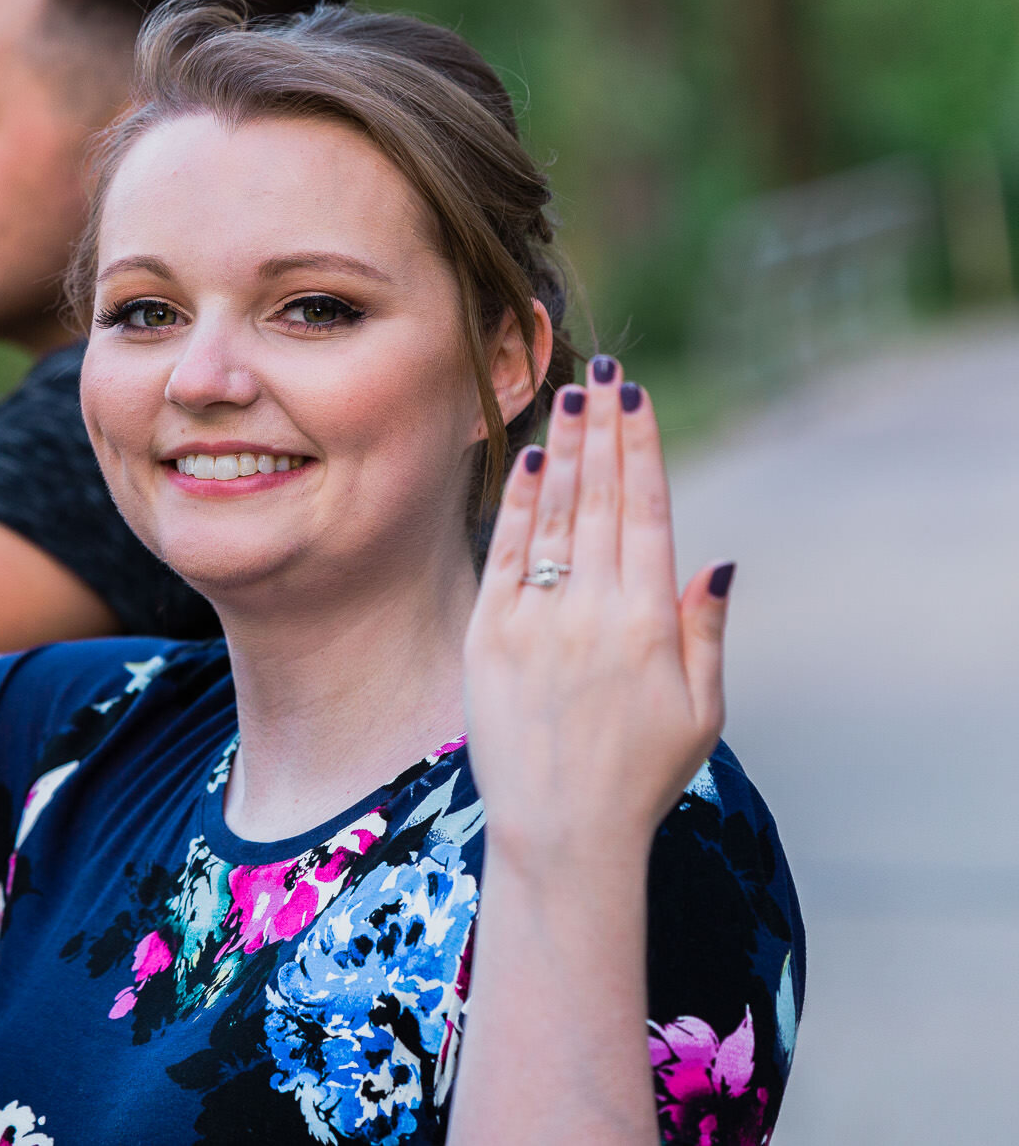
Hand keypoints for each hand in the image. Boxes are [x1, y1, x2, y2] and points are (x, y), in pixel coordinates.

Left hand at [463, 355, 732, 871]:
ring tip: (570, 396)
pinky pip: (505, 555)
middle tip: (605, 372)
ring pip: (554, 516)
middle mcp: (593, 610)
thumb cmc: (640, 776)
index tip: (638, 400)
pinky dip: (518, 505)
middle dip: (603, 430)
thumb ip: (705, 631)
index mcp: (649, 622)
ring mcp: (537, 620)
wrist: (561, 832)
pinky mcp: (489, 636)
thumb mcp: (699, 709)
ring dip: (564, 450)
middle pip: (600, 500)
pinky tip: (529, 460)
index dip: (641, 450)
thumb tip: (714, 561)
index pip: (646, 512)